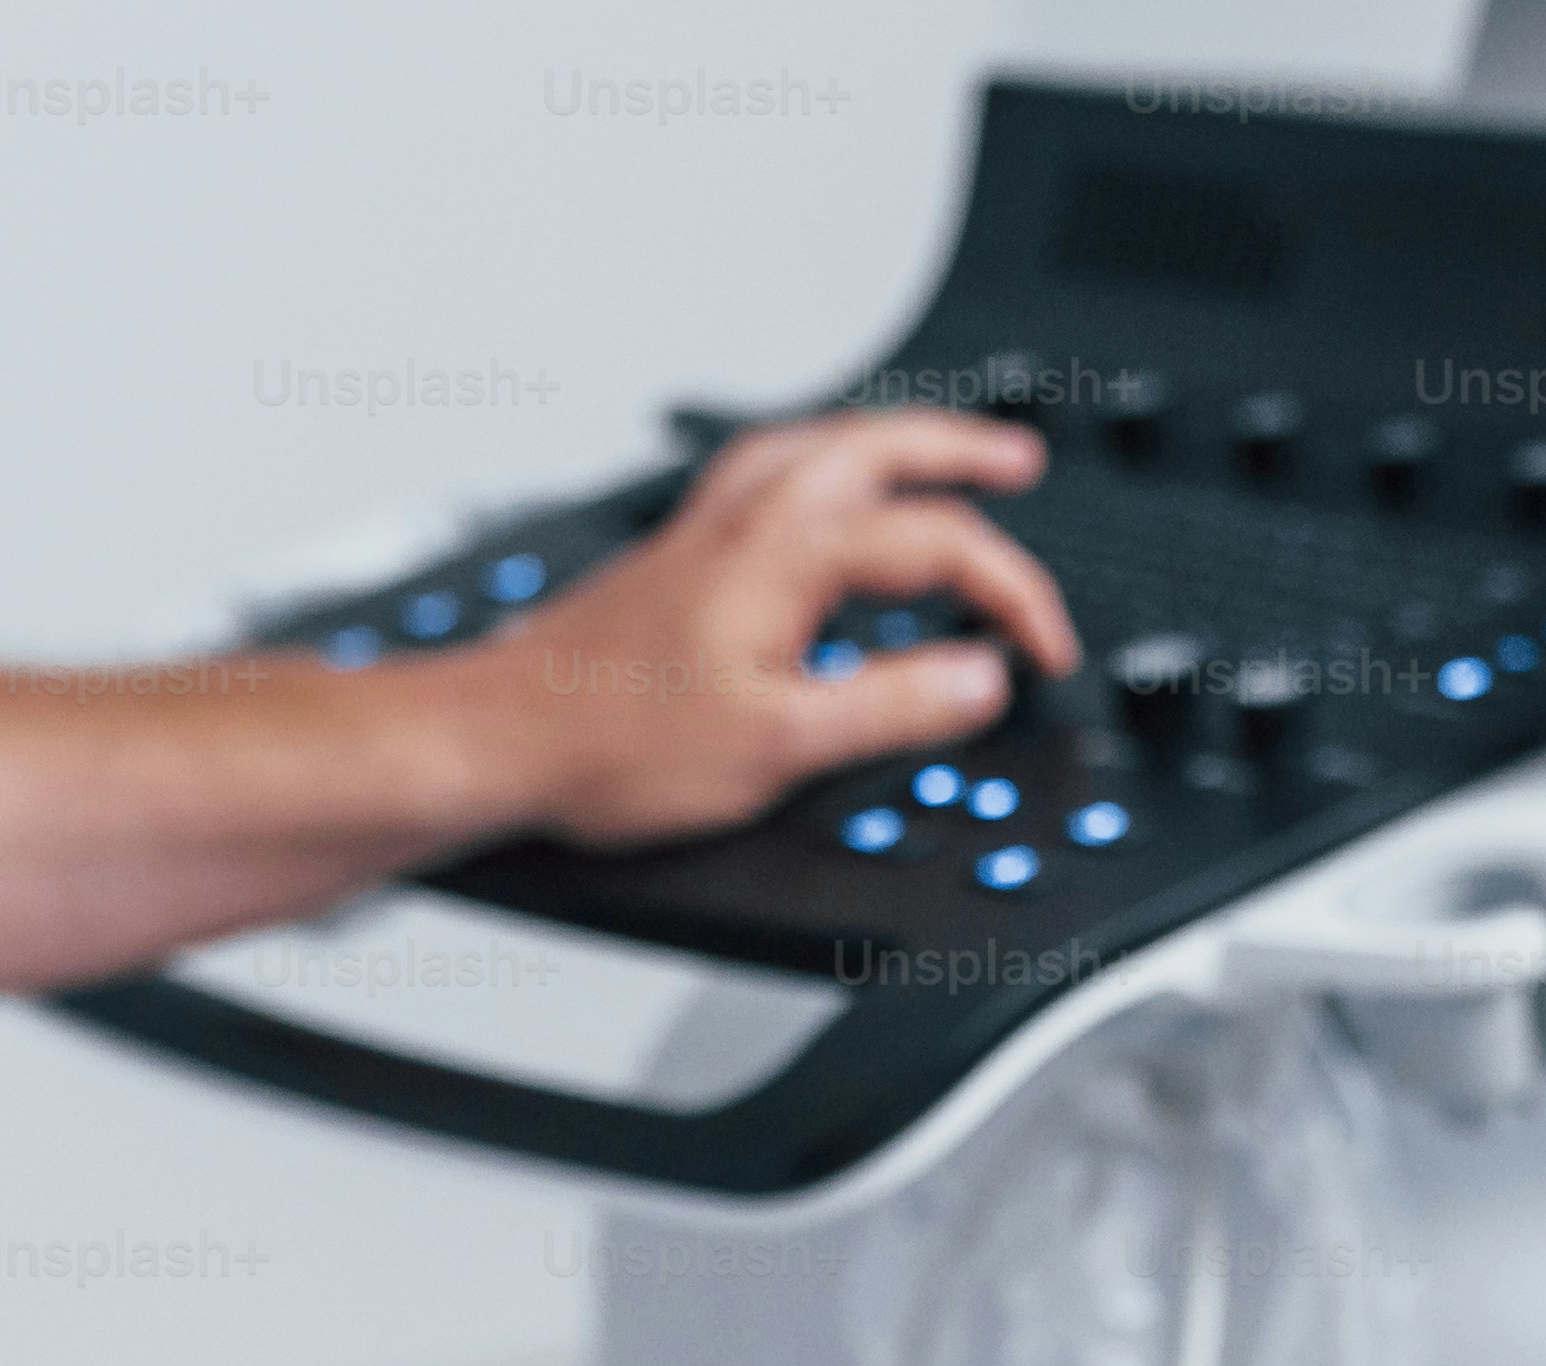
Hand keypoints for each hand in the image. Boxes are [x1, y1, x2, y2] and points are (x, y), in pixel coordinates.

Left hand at [459, 405, 1079, 847]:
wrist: (503, 736)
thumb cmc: (611, 741)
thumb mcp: (779, 745)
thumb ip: (892, 708)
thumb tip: (979, 680)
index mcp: (789, 551)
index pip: (941, 545)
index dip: (1013, 596)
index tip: (1043, 653)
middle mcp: (750, 517)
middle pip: (881, 445)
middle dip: (962, 448)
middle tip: (1020, 461)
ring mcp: (709, 525)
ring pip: (821, 443)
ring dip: (893, 441)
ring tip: (940, 455)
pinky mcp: (680, 549)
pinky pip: (774, 470)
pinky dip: (827, 465)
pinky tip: (825, 498)